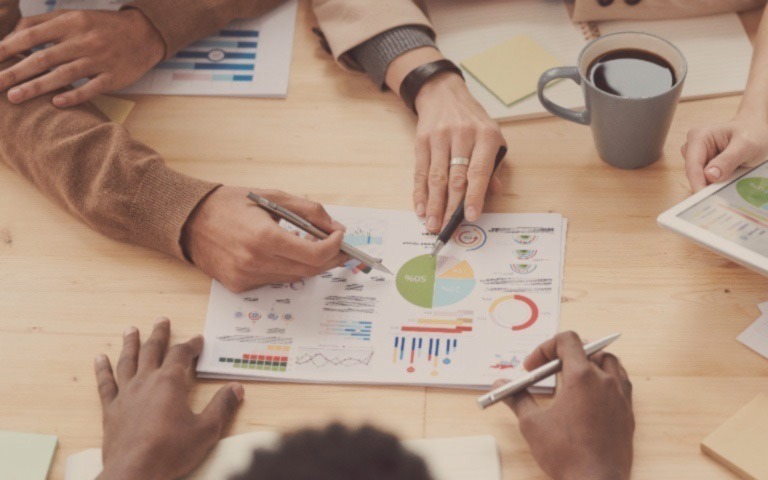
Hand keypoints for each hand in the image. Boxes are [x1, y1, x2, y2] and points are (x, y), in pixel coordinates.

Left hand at [0, 9, 163, 106]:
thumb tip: (12, 36)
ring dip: (37, 87)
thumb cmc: (103, 26)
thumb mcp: (74, 16)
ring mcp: (99, 60)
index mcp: (71, 23)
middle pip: (43, 58)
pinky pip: (91, 89)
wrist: (144, 35)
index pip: (32, 35)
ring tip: (14, 98)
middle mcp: (83, 41)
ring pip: (63, 75)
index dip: (8, 47)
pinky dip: (73, 96)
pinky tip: (56, 103)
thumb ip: (43, 23)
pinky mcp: (113, 78)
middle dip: (15, 72)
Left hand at [94, 319, 243, 479]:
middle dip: (159, 334)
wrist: (134, 473)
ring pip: (127, 361)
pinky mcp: (111, 410)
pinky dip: (102, 370)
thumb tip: (236, 388)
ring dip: (130, 343)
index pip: (181, 354)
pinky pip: (106, 384)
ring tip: (130, 329)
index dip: (191, 345)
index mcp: (170, 383)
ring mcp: (125, 395)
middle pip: (152, 350)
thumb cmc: (171, 451)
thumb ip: (222, 407)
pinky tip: (99, 359)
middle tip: (162, 320)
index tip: (198, 340)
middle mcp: (146, 382)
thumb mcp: (206, 430)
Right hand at [182, 186, 347, 292]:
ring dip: (309, 264)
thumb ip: (309, 211)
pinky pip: (275, 281)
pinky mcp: (239, 286)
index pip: (315, 254)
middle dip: (330, 259)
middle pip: (309, 270)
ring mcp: (246, 278)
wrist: (188, 220)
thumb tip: (336, 228)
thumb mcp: (273, 196)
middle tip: (339, 247)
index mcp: (264, 237)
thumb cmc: (230, 203)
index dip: (335, 247)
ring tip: (312, 246)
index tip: (340, 237)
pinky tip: (283, 254)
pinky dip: (286, 269)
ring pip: (294, 278)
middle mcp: (255, 262)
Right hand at [414, 73, 505, 232]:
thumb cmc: (473, 122)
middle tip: (447, 228)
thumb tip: (493, 193)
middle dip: (450, 206)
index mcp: (486, 136)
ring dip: (433, 204)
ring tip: (432, 224)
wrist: (445, 95)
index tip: (471, 216)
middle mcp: (462, 135)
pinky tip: (420, 208)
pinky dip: (420, 192)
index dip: (475, 196)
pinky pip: (420, 171)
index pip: (479, 171)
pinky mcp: (422, 140)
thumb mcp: (493, 137)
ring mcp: (439, 137)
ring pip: (436, 177)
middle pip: (455, 178)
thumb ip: (494, 166)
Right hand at [493, 332, 633, 479]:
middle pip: (587, 349)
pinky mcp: (628, 412)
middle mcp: (605, 381)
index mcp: (582, 377)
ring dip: (589, 363)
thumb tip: (500, 386)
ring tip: (572, 379)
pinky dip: (605, 380)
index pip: (567, 340)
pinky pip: (620, 382)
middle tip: (548, 372)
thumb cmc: (567, 455)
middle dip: (564, 356)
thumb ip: (517, 398)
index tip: (533, 367)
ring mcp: (620, 395)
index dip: (545, 348)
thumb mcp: (532, 424)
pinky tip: (590, 397)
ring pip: (609, 362)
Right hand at [682, 115, 767, 190]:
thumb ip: (728, 160)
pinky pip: (705, 178)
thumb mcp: (746, 146)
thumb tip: (709, 176)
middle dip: (706, 184)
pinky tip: (729, 178)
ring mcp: (696, 156)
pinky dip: (715, 182)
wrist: (757, 131)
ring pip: (698, 177)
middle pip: (693, 173)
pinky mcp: (702, 164)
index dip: (697, 183)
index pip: (693, 165)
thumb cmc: (753, 133)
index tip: (704, 198)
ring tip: (732, 180)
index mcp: (699, 136)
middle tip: (722, 194)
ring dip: (712, 183)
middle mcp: (693, 146)